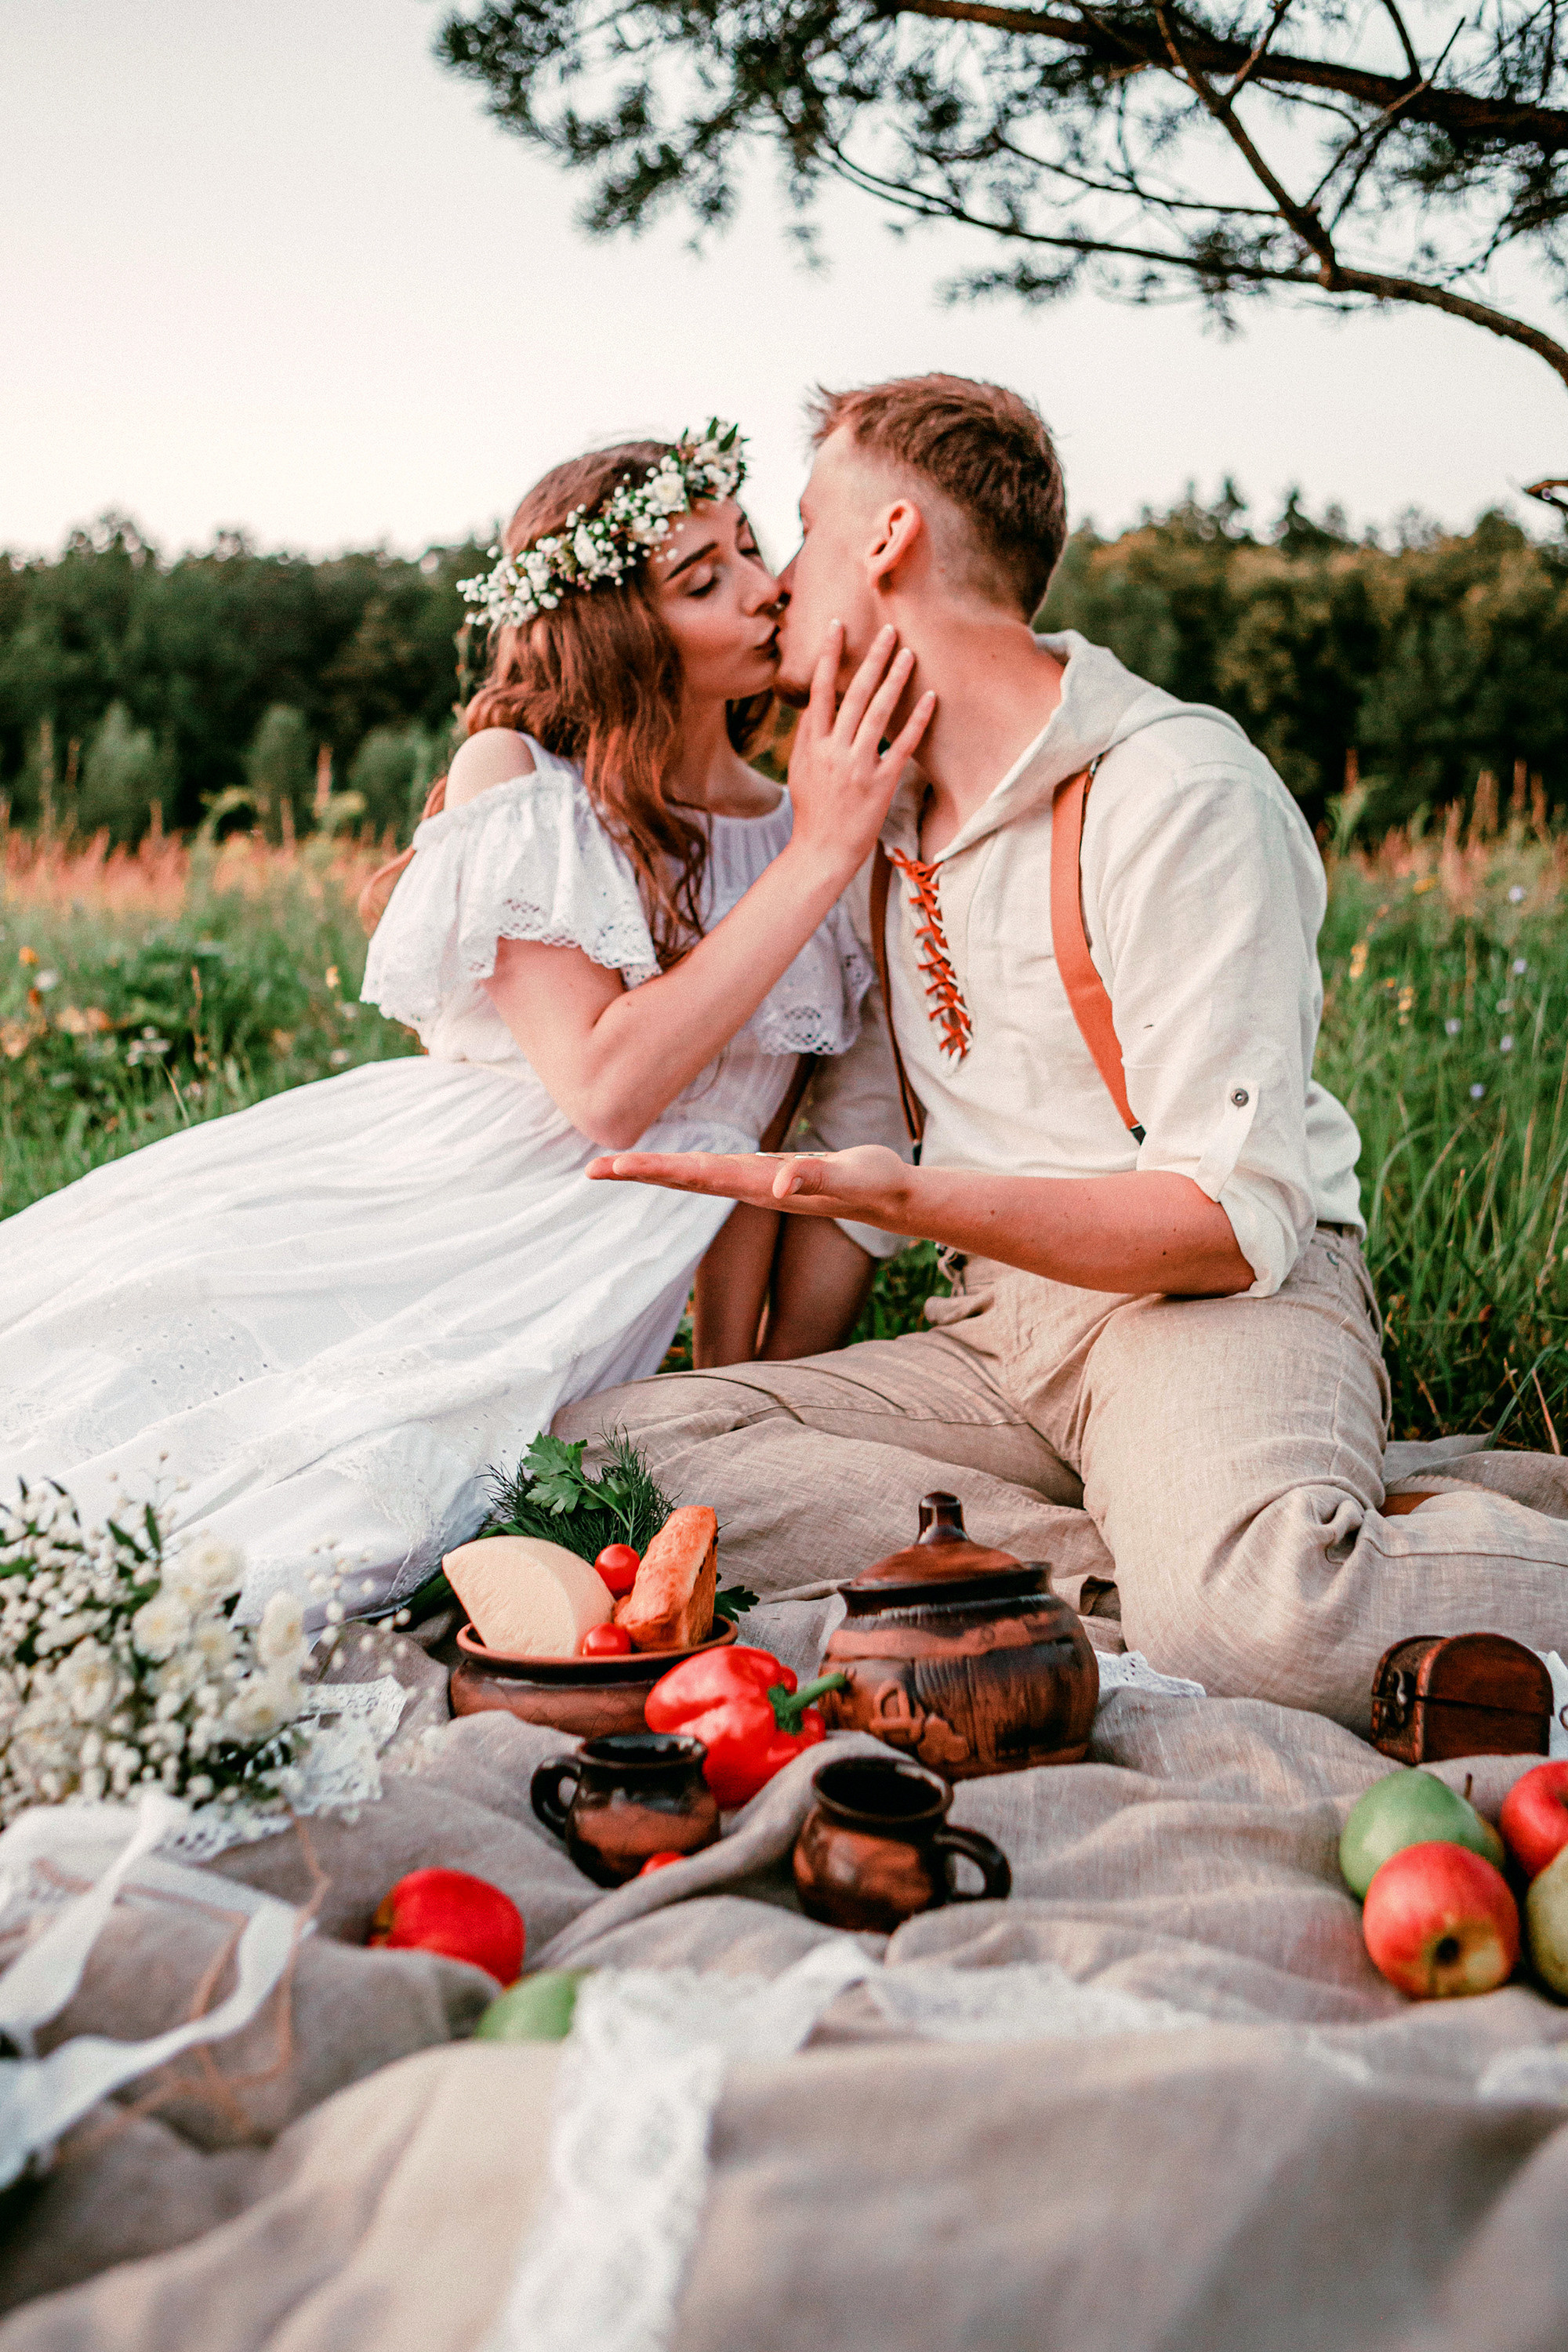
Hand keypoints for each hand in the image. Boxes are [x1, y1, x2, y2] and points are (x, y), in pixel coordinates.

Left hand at [587, 1144, 913, 1226]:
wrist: (893, 1197)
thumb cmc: (875, 1183)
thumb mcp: (849, 1176)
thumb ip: (814, 1177)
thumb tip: (777, 1184)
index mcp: (759, 1187)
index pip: (695, 1176)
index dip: (653, 1169)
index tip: (612, 1167)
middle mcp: (750, 1188)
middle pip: (684, 1179)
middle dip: (638, 1173)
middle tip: (590, 1170)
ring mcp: (756, 1183)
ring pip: (695, 1176)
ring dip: (655, 1171)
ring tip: (616, 1168)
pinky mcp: (766, 1176)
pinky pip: (714, 1171)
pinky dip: (684, 1167)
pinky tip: (669, 1167)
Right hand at [784, 624, 934, 875]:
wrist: (821, 852)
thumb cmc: (812, 812)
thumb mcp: (800, 770)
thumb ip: (808, 736)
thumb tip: (815, 704)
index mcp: (812, 744)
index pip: (820, 690)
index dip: (827, 655)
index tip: (837, 626)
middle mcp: (834, 750)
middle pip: (854, 693)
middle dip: (872, 658)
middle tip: (889, 629)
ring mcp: (858, 766)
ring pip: (878, 713)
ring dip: (895, 680)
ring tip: (909, 653)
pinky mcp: (881, 783)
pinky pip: (902, 745)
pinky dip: (917, 720)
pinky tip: (931, 698)